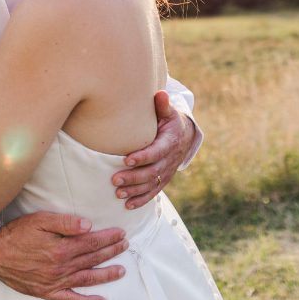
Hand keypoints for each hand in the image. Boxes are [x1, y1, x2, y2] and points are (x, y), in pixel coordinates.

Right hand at [0, 211, 128, 299]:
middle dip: (111, 251)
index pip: (92, 242)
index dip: (108, 238)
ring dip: (106, 275)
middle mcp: (62, 267)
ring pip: (87, 279)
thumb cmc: (16, 234)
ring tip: (121, 271)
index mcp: (62, 248)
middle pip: (92, 259)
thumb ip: (65, 222)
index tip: (120, 233)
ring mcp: (55, 282)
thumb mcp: (40, 220)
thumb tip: (88, 225)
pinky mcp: (47, 292)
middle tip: (124, 246)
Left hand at [111, 90, 194, 208]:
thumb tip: (160, 94)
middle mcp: (170, 159)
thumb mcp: (168, 112)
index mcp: (170, 142)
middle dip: (133, 177)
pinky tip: (128, 205)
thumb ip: (162, 105)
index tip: (126, 160)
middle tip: (114, 179)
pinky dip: (141, 200)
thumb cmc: (169, 121)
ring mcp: (167, 171)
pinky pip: (153, 192)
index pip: (156, 152)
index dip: (143, 157)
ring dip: (134, 190)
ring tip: (117, 193)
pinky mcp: (163, 179)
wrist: (184, 136)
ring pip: (151, 184)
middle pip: (152, 171)